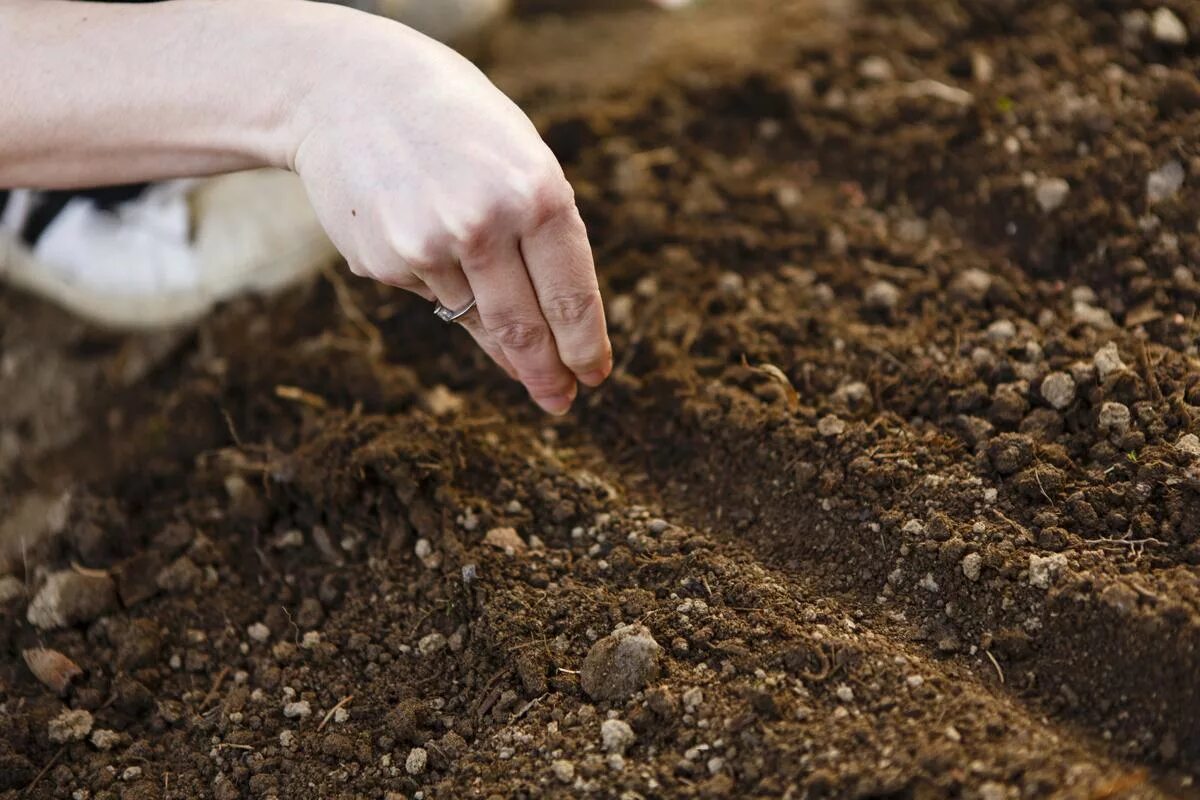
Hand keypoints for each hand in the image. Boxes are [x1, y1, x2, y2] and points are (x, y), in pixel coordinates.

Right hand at [289, 14, 611, 414]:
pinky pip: (429, 293)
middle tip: (559, 402)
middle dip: (545, 373)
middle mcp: (484, 224)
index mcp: (536, 193)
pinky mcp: (382, 263)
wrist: (345, 89)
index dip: (584, 347)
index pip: (571, 296)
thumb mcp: (518, 161)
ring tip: (488, 298)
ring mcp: (427, 247)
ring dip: (491, 326)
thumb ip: (542, 235)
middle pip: (524, 329)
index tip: (592, 377)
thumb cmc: (455, 126)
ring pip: (474, 318)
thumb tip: (553, 329)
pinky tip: (420, 229)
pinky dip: (437, 277)